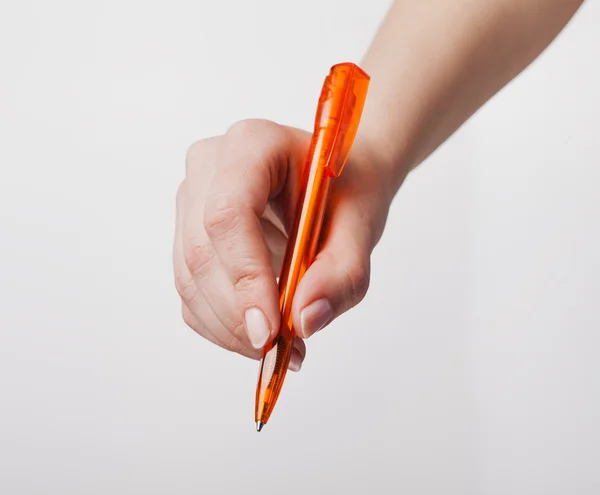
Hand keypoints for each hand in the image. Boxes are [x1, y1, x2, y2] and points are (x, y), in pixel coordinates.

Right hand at [173, 119, 392, 370]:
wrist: (336, 182)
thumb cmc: (349, 192)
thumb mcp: (363, 227)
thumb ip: (342, 273)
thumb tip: (304, 321)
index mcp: (252, 144)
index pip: (228, 214)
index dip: (245, 276)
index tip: (272, 329)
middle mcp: (208, 165)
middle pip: (202, 252)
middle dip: (239, 314)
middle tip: (282, 350)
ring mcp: (191, 198)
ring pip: (189, 278)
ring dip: (230, 327)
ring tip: (280, 346)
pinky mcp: (188, 232)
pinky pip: (190, 290)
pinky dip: (221, 324)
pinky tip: (260, 332)